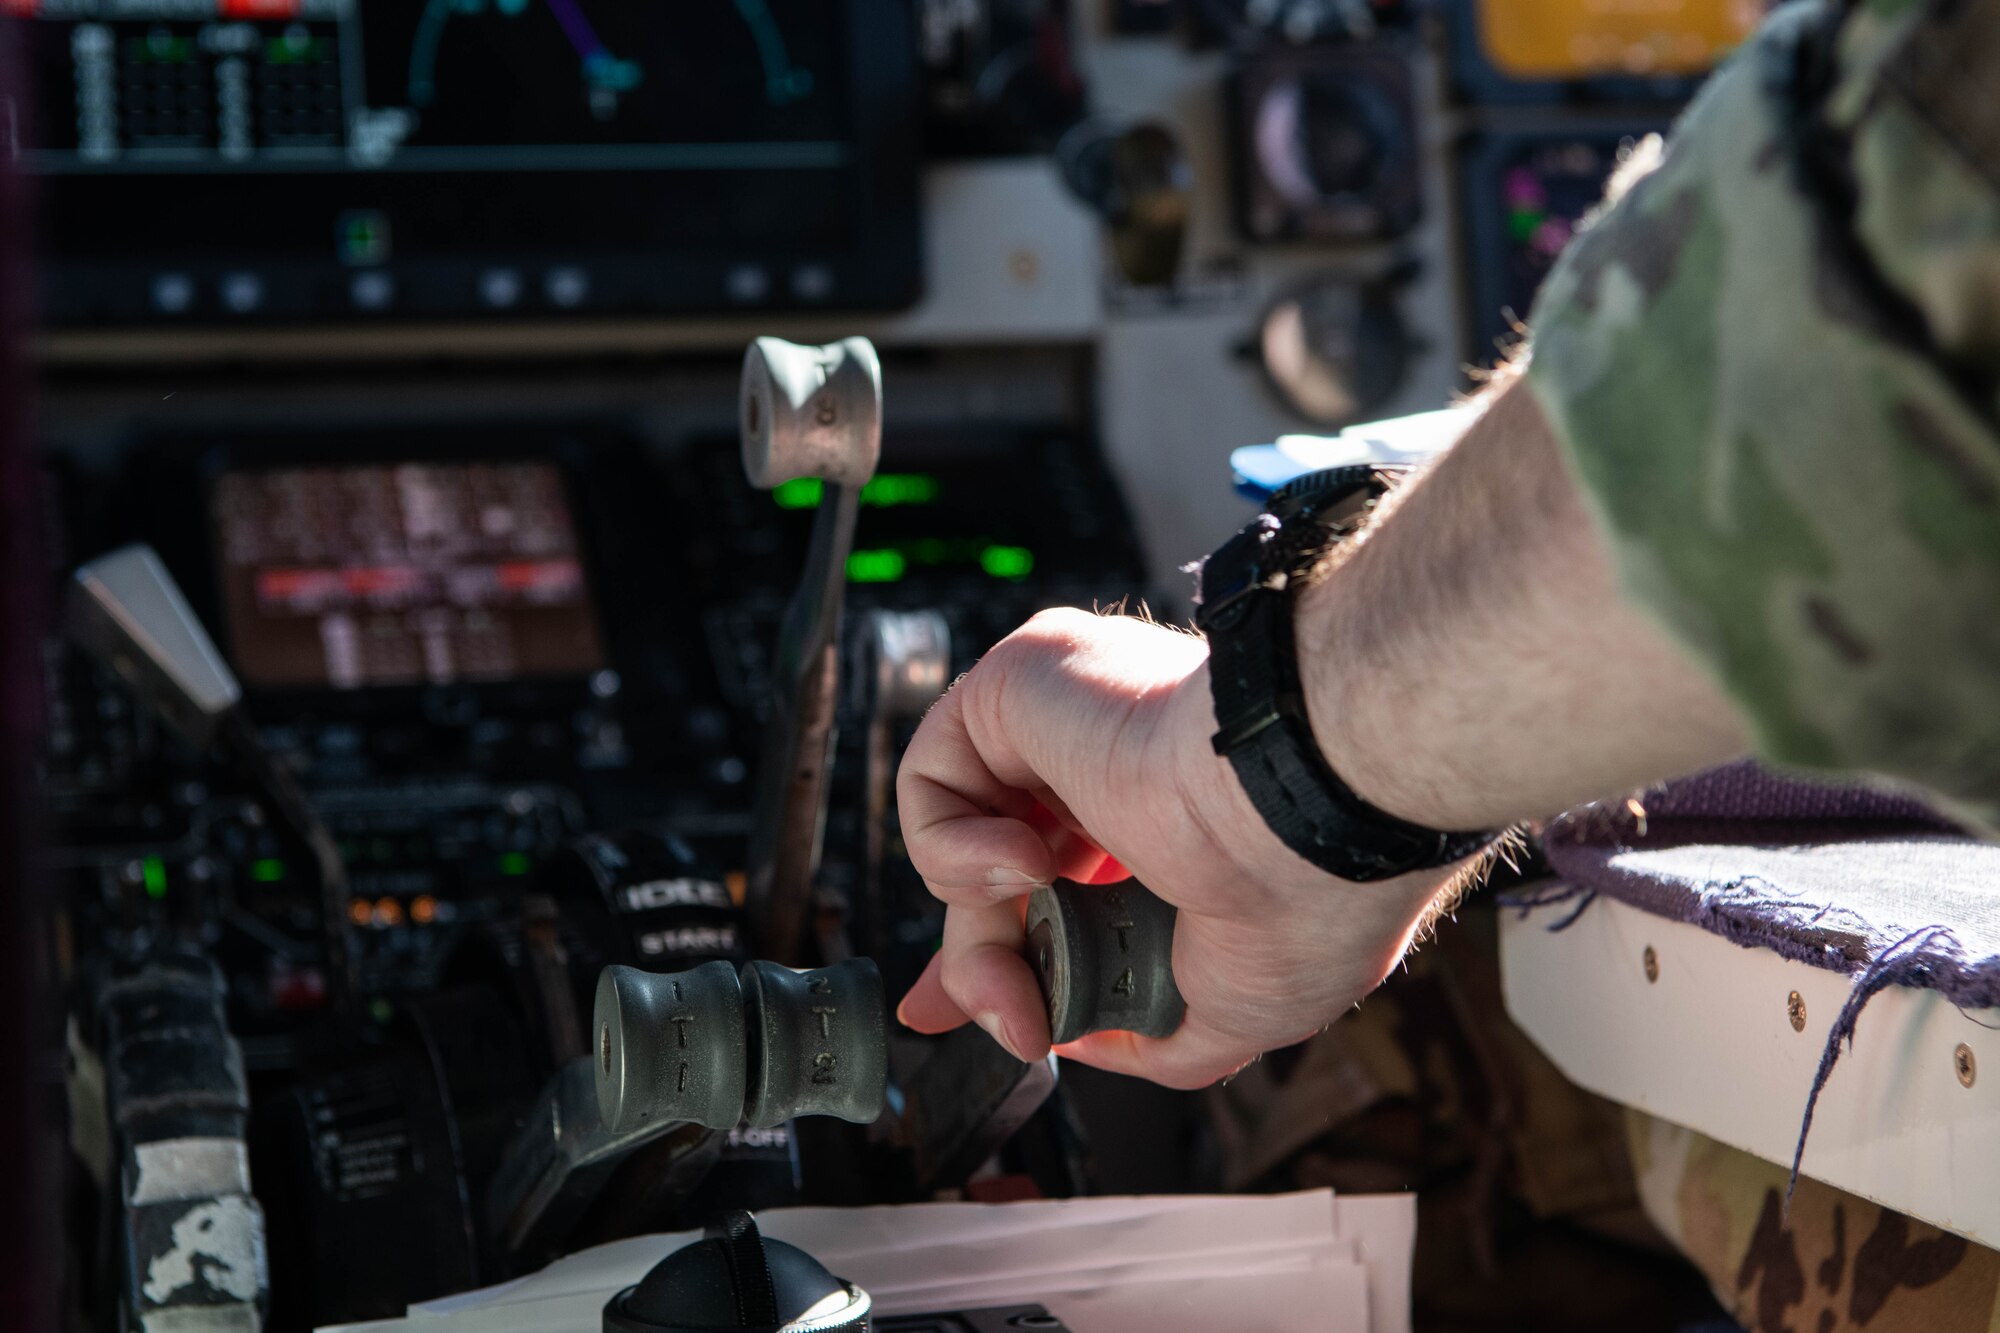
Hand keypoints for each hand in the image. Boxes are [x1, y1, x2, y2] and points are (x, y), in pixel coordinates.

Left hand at [893, 608, 1458, 1088]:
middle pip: (1002, 878)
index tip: (988, 1007)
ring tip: (1035, 947)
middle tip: (1012, 1022)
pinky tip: (1028, 862)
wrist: (1299, 817)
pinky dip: (953, 849)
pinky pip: (930, 779)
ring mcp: (1070, 720)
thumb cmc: (1305, 899)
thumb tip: (1075, 1035)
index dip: (1009, 951)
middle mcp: (1119, 764)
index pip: (1061, 883)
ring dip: (980, 927)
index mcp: (1176, 823)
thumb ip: (1151, 1029)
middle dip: (982, 965)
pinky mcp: (1020, 682)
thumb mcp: (1240, 1009)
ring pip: (965, 841)